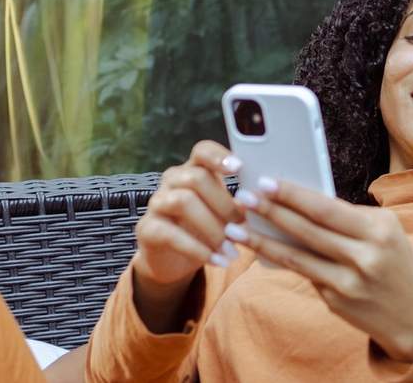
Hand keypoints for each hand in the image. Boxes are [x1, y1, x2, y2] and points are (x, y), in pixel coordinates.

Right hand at [130, 141, 246, 330]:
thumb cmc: (206, 229)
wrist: (173, 259)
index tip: (239, 168)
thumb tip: (265, 201)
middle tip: (242, 228)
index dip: (219, 156)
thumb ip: (240, 203)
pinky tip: (217, 261)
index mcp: (193, 170)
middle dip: (224, 204)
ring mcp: (156, 203)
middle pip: (197, 178)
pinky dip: (197, 249)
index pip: (202, 150)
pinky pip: (170, 233)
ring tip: (231, 250)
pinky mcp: (147, 229)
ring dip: (212, 228)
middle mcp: (172, 181)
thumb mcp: (223, 213)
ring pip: (183, 201)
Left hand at [235, 178, 412, 362]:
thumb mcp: (384, 231)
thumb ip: (347, 217)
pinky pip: (303, 273)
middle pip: (308, 229)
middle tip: (245, 197)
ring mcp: (348, 282)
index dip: (294, 195)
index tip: (267, 181)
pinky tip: (259, 249)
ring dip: (262, 241)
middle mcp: (364, 256)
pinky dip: (279, 259)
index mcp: (378, 230)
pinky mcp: (335, 301)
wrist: (412, 315)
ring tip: (236, 228)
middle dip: (272, 211)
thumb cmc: (393, 260)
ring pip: (297, 256)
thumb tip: (300, 201)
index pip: (327, 208)